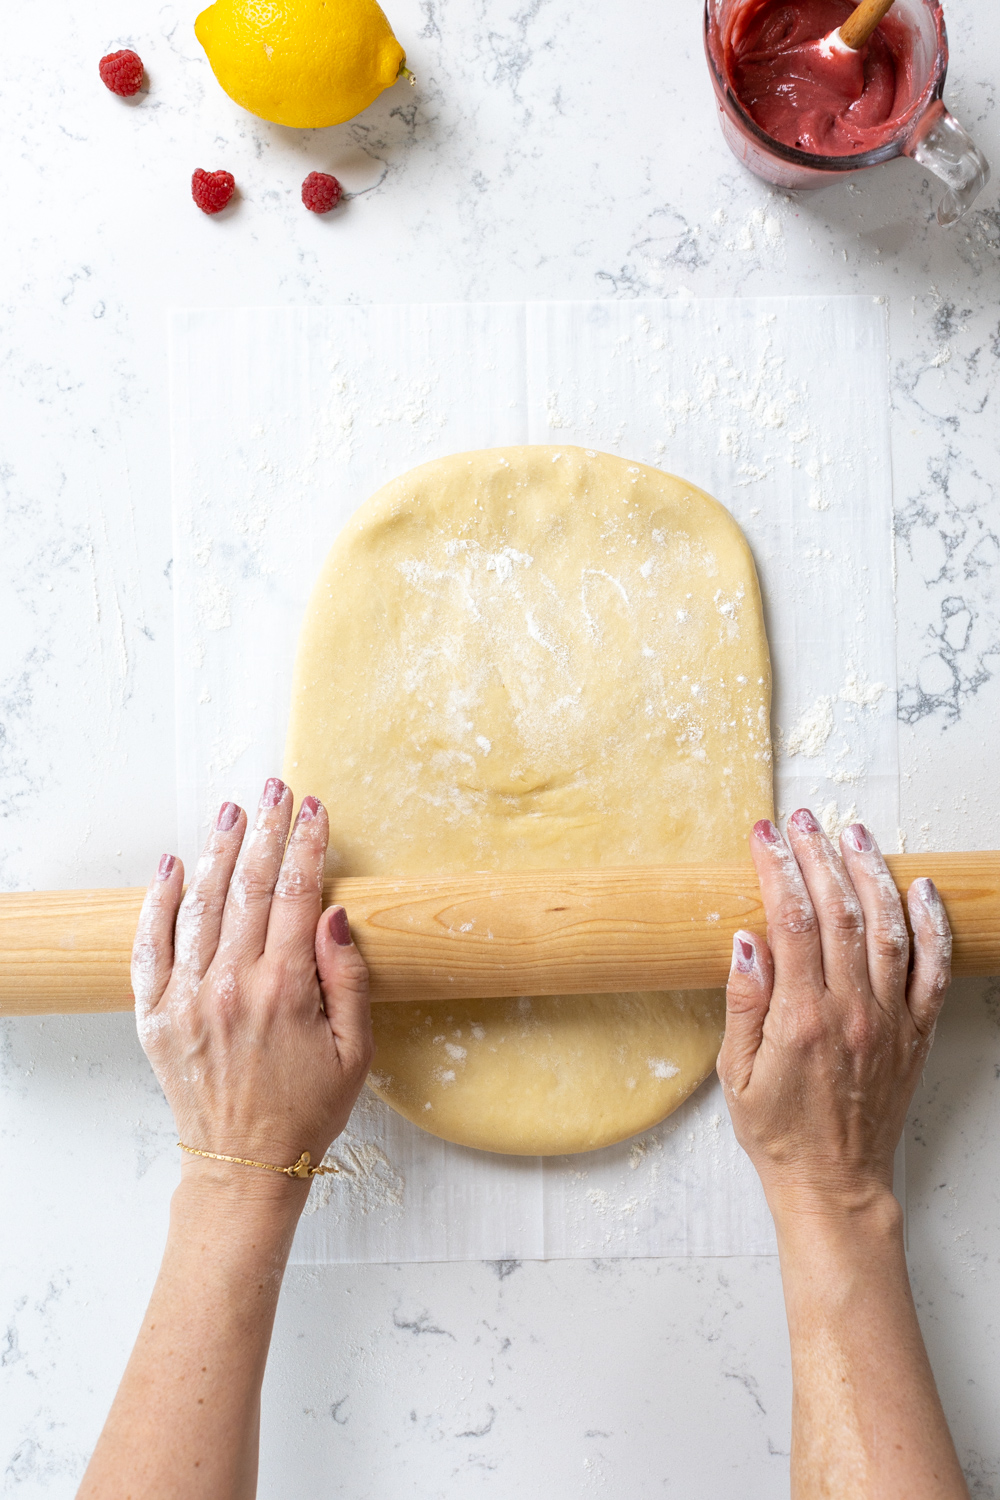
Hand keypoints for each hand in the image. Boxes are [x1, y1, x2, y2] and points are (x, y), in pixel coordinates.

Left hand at [131, 778, 372, 1193]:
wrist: (245, 1165)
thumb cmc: (307, 1109)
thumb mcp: (355, 1050)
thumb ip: (348, 979)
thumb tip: (335, 914)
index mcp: (285, 991)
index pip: (299, 896)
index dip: (307, 845)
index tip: (314, 809)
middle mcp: (231, 986)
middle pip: (250, 889)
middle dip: (267, 831)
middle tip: (274, 790)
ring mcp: (188, 999)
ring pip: (201, 906)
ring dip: (218, 853)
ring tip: (232, 813)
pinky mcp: (155, 1017)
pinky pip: (150, 948)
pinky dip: (157, 904)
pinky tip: (170, 866)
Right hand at [717, 809, 951, 1219]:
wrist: (833, 1183)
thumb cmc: (778, 1131)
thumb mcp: (736, 1071)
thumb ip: (744, 1001)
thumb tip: (745, 940)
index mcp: (802, 1019)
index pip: (790, 921)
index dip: (777, 869)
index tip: (764, 836)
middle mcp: (852, 1012)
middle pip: (840, 913)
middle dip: (819, 857)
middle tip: (804, 821)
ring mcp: (890, 1020)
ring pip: (889, 929)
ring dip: (871, 875)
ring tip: (854, 836)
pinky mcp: (915, 1033)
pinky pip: (934, 969)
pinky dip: (931, 924)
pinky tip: (919, 888)